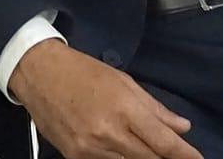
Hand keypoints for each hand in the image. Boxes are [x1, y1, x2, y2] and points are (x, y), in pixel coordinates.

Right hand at [10, 40, 201, 158]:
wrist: (37, 73)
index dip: (185, 155)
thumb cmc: (82, 71)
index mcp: (124, 108)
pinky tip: (124, 153)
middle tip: (177, 157)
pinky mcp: (75, 158)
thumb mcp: (122, 81)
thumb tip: (182, 127)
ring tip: (151, 154)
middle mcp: (108, 133)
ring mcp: (90, 149)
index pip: (164, 142)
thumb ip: (154, 107)